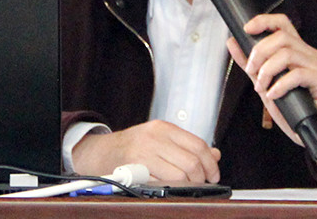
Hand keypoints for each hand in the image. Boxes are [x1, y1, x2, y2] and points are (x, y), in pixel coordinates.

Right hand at [72, 120, 221, 182]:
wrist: (102, 152)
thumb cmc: (134, 146)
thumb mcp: (161, 138)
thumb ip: (187, 145)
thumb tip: (215, 155)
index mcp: (164, 128)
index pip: (197, 145)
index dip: (210, 163)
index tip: (213, 174)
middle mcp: (154, 137)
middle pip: (191, 162)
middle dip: (200, 178)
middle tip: (200, 184)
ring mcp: (143, 153)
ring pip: (179, 176)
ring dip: (187, 186)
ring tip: (185, 186)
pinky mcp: (135, 169)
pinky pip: (161, 184)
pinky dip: (169, 189)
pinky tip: (168, 187)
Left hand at [226, 13, 316, 165]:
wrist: (312, 132)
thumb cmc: (292, 107)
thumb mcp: (265, 83)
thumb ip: (249, 64)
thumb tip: (232, 42)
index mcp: (296, 50)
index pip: (282, 24)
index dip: (264, 21)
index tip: (246, 30)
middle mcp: (309, 54)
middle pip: (281, 37)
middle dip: (259, 52)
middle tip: (251, 71)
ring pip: (287, 54)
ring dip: (267, 70)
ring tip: (262, 87)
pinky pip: (298, 75)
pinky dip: (280, 85)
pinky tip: (273, 95)